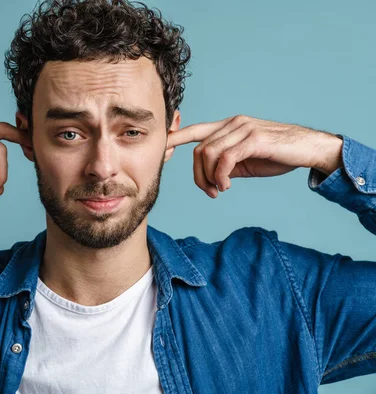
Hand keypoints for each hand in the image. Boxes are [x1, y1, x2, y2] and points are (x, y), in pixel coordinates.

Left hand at [167, 115, 342, 197]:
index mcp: (228, 127)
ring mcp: (242, 129)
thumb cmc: (278, 155)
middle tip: (211, 192)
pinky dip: (220, 176)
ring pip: (208, 154)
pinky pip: (224, 158)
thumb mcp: (245, 162)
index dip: (175, 138)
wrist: (309, 149)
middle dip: (199, 176)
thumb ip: (225, 164)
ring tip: (221, 189)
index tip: (162, 149)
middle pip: (198, 150)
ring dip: (209, 178)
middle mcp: (232, 124)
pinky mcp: (253, 139)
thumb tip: (211, 177)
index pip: (194, 130)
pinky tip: (226, 186)